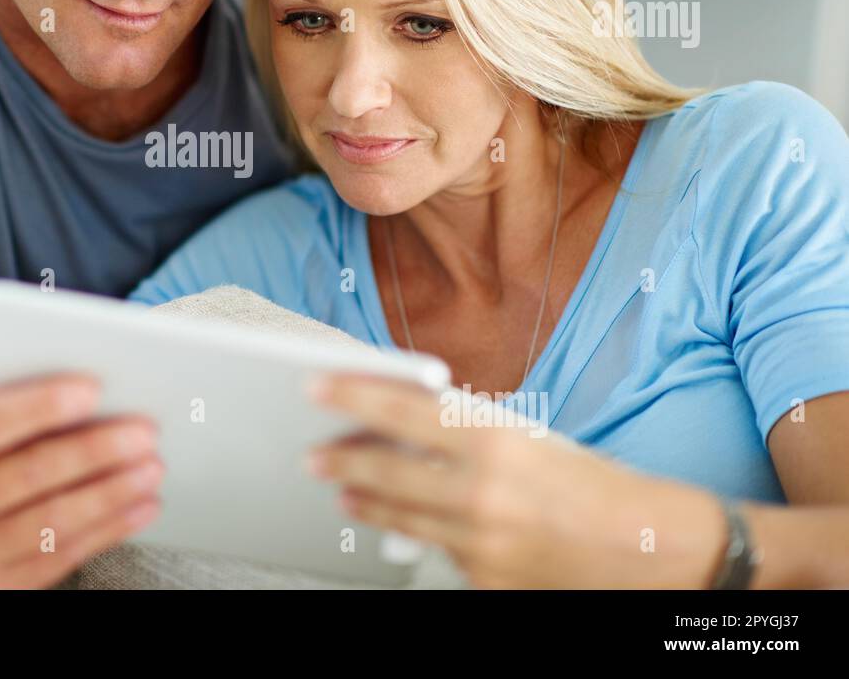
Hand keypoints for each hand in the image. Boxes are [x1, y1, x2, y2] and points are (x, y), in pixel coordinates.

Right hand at [0, 375, 162, 587]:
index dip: (42, 405)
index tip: (94, 387)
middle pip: (31, 473)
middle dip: (95, 448)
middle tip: (146, 429)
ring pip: (54, 520)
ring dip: (113, 491)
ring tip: (153, 465)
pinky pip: (63, 556)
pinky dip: (110, 529)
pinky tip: (142, 504)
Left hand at [305, 374, 728, 587]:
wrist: (654, 551)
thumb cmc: (596, 485)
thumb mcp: (530, 437)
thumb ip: (465, 429)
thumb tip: (403, 416)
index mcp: (495, 443)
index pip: (402, 411)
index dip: (351, 395)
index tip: (315, 386)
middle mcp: (482, 494)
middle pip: (384, 472)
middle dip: (341, 461)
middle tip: (313, 454)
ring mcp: (480, 544)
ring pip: (401, 518)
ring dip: (366, 501)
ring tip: (345, 490)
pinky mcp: (485, 582)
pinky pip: (441, 551)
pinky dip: (429, 535)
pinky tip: (420, 524)